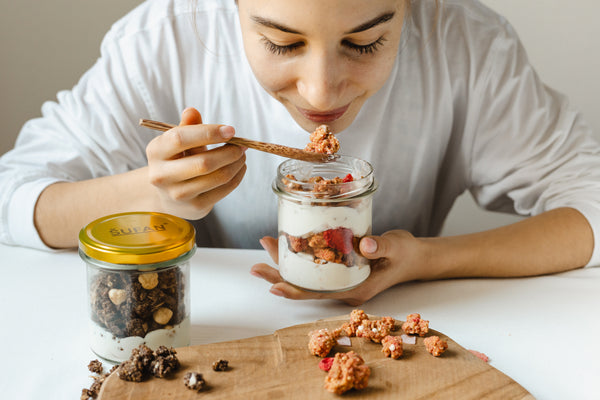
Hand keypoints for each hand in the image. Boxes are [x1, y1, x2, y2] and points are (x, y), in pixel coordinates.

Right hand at [146, 107, 246, 219]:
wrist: (168, 195)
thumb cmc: (177, 160)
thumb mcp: (177, 141)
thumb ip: (187, 126)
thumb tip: (192, 111)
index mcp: (156, 151)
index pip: (180, 138)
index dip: (208, 133)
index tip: (230, 130)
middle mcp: (162, 175)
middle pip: (203, 163)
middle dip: (229, 152)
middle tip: (242, 145)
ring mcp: (178, 194)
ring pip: (217, 177)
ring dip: (236, 164)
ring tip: (241, 155)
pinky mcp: (195, 207)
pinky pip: (224, 190)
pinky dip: (237, 176)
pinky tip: (240, 168)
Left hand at [251, 230, 424, 305]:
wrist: (414, 257)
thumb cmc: (406, 254)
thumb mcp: (398, 248)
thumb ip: (382, 246)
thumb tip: (364, 245)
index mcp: (354, 289)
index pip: (318, 294)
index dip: (294, 291)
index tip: (274, 287)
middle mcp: (343, 287)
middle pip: (304, 287)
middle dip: (278, 276)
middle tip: (255, 267)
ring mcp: (340, 279)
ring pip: (306, 276)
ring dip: (284, 262)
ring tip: (266, 244)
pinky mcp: (340, 268)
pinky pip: (314, 265)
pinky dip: (299, 253)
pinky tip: (287, 241)